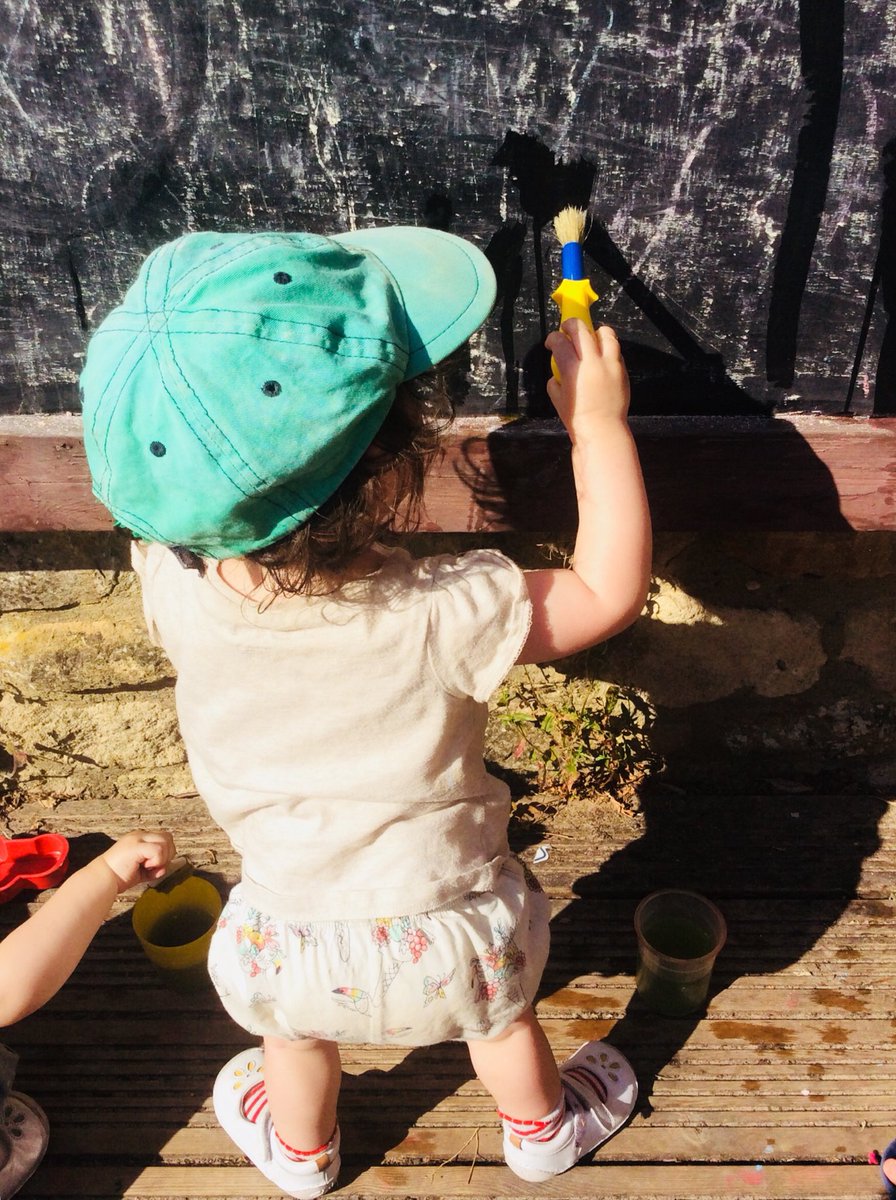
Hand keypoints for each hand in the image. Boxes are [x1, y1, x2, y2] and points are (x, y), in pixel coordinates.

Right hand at [100, 829, 175, 891]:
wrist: (102, 879)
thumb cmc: (118, 877)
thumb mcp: (141, 869)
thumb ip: (155, 866)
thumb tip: (164, 868)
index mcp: (139, 839)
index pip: (164, 839)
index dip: (165, 854)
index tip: (154, 868)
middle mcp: (139, 835)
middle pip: (167, 837)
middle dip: (167, 855)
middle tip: (154, 867)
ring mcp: (138, 839)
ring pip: (165, 842)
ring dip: (162, 858)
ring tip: (148, 867)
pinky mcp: (137, 846)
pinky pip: (159, 850)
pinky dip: (157, 861)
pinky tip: (145, 867)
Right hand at [545, 319, 630, 438]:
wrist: (602, 430)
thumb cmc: (578, 419)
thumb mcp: (557, 399)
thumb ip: (556, 380)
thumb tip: (559, 370)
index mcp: (573, 370)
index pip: (560, 341)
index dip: (553, 338)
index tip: (552, 341)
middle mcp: (593, 362)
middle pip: (582, 329)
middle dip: (571, 324)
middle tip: (567, 329)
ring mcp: (610, 364)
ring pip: (605, 333)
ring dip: (594, 332)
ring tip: (589, 339)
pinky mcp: (622, 370)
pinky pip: (615, 350)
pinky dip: (607, 349)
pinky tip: (600, 358)